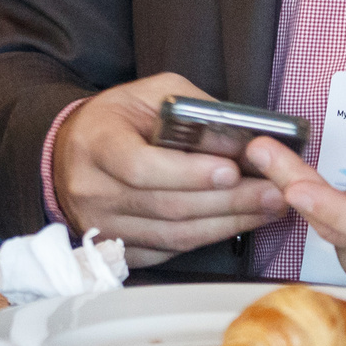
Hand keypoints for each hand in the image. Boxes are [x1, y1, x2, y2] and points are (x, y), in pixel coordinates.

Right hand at [51, 72, 291, 266]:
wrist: (72, 152)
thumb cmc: (118, 119)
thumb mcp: (152, 93)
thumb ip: (193, 110)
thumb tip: (241, 138)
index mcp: (97, 143)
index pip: (140, 166)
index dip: (188, 173)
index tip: (231, 170)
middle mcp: (93, 189)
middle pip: (166, 205)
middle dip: (228, 200)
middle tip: (273, 191)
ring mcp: (102, 226)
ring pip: (172, 235)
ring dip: (228, 223)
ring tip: (268, 207)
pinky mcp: (117, 249)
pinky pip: (169, 251)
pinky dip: (209, 238)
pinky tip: (240, 223)